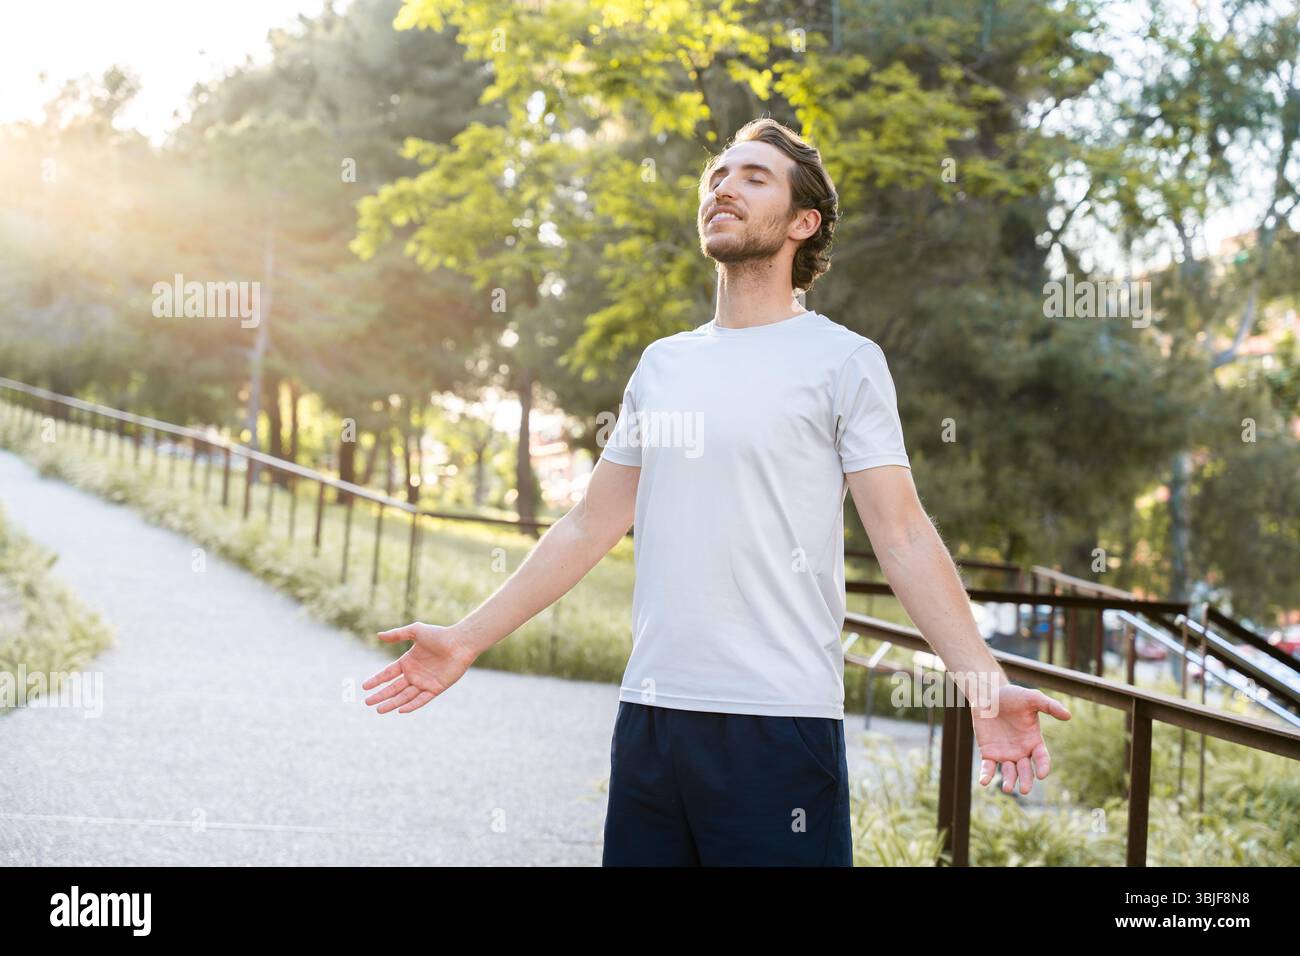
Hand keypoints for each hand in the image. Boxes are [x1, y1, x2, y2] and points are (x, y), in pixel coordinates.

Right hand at [361, 622, 478, 714]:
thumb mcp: (415, 631)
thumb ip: (397, 634)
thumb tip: (379, 635)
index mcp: (408, 662)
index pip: (388, 673)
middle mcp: (415, 674)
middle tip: (367, 702)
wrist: (460, 643)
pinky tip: (400, 710)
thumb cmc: (439, 635)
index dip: (377, 680)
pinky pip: (421, 700)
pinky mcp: (435, 689)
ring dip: (392, 703)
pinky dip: (412, 705)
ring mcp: (424, 682)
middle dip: (381, 695)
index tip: (364, 686)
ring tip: (379, 709)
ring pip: (405, 696)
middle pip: (394, 688)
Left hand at [970, 682, 1071, 795]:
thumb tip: (1068, 715)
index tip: (1041, 774)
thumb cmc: (1012, 695)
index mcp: (1034, 741)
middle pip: (1026, 771)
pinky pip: (988, 767)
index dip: (1043, 767)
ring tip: (1007, 788)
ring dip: (1008, 781)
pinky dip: (986, 775)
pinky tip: (984, 781)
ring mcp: (1005, 754)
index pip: (1042, 758)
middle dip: (1026, 781)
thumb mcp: (1032, 698)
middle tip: (1024, 790)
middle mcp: (1021, 751)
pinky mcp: (989, 753)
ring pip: (1009, 772)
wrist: (989, 694)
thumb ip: (1050, 706)